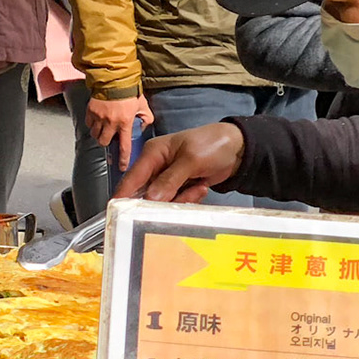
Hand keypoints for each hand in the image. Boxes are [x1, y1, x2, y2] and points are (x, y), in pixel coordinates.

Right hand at [86, 94, 152, 168]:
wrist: (115, 78)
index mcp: (125, 122)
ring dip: (99, 134)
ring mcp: (98, 117)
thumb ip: (146, 118)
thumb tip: (142, 126)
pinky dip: (92, 124)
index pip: (124, 146)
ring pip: (95, 134)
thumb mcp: (143, 105)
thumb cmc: (130, 91)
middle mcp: (110, 122)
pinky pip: (89, 124)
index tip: (121, 166)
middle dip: (106, 142)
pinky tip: (98, 120)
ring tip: (104, 128)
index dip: (122, 158)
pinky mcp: (90, 111)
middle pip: (103, 142)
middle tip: (109, 137)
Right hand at [116, 123, 244, 204]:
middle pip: (146, 193)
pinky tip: (200, 187)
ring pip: (162, 200)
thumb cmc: (212, 145)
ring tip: (198, 188)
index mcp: (152, 154)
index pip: (132, 178)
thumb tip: (150, 198)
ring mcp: (167, 178)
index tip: (119, 214)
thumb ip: (170, 180)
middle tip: (183, 197)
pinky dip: (188, 199)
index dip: (123, 196)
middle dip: (162, 200)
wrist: (239, 149)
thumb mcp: (191, 160)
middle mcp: (155, 167)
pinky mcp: (178, 187)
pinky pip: (175, 201)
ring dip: (180, 199)